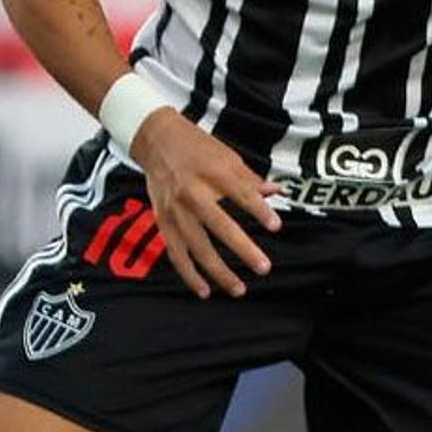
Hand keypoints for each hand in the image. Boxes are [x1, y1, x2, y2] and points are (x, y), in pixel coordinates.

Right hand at [133, 109, 280, 297]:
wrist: (156, 140)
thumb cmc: (196, 147)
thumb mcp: (227, 155)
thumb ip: (250, 178)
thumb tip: (275, 191)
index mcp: (212, 173)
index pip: (240, 194)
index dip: (259, 210)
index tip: (276, 227)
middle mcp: (192, 193)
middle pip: (220, 226)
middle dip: (243, 249)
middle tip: (264, 267)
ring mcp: (175, 210)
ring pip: (197, 247)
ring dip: (218, 271)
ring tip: (238, 289)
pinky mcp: (163, 222)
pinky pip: (177, 253)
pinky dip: (189, 274)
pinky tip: (205, 290)